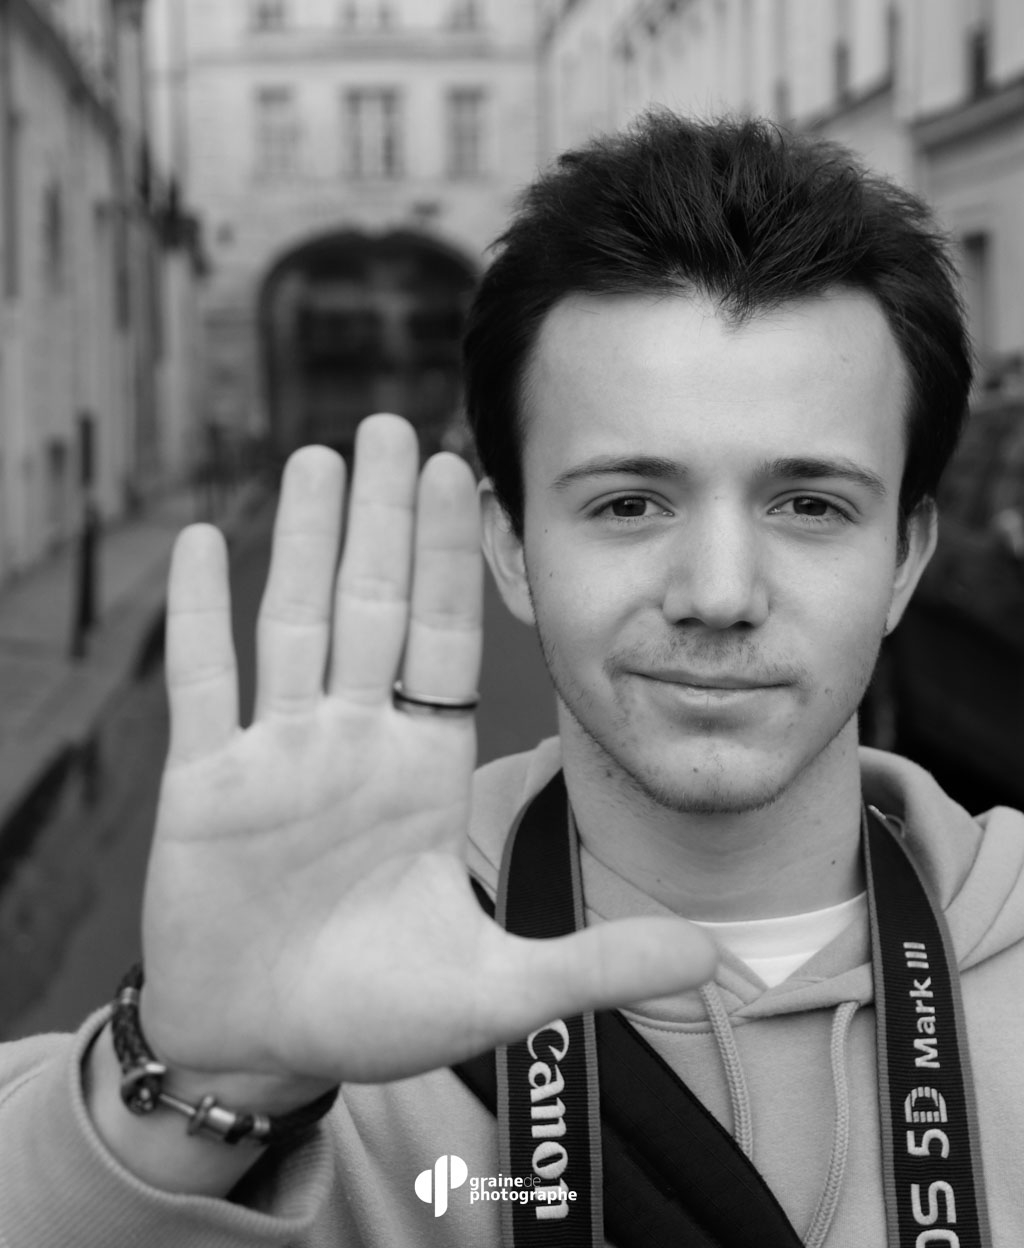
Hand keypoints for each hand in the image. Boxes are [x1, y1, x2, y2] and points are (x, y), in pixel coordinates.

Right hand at [140, 414, 715, 1094]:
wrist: (263, 1047)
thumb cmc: (373, 1014)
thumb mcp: (496, 991)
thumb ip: (597, 964)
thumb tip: (717, 958)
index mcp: (419, 770)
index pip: (440, 640)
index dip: (450, 561)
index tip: (465, 476)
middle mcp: (349, 744)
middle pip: (369, 607)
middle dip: (384, 519)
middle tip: (394, 425)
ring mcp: (274, 756)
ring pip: (291, 621)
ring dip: (303, 540)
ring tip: (321, 455)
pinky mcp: (201, 786)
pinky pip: (201, 684)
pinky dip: (198, 615)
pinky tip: (203, 541)